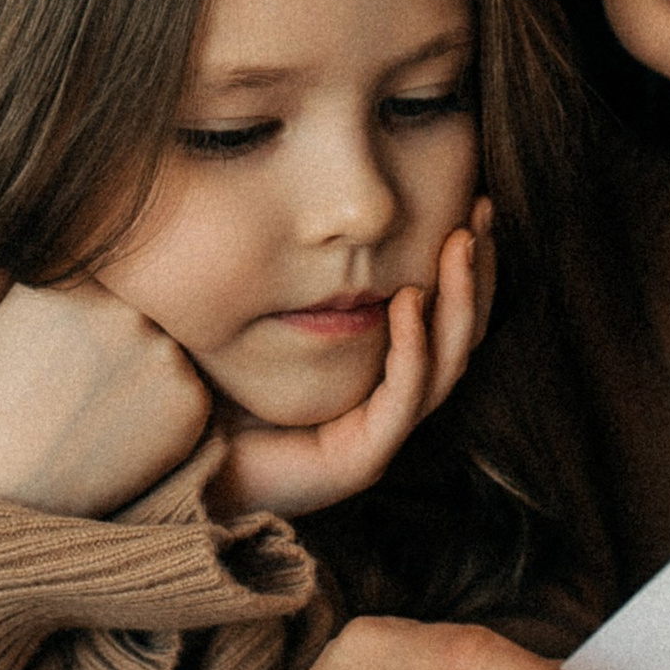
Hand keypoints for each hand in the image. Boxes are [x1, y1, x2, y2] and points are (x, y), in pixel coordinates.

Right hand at [0, 271, 212, 513]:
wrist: (8, 497)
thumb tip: (15, 215)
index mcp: (70, 279)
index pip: (109, 255)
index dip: (92, 287)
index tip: (74, 322)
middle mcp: (123, 308)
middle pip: (148, 290)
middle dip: (127, 315)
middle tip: (90, 363)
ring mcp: (161, 354)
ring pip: (173, 333)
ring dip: (149, 354)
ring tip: (101, 396)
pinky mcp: (189, 402)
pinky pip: (192, 381)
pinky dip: (168, 400)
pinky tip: (121, 424)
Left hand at [201, 205, 495, 520]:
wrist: (185, 463)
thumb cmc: (217, 389)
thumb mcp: (268, 318)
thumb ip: (300, 277)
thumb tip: (308, 208)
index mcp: (377, 377)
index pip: (442, 319)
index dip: (464, 266)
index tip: (473, 206)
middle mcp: (389, 408)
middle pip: (458, 338)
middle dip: (476, 273)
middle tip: (483, 212)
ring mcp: (379, 437)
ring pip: (445, 366)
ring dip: (458, 301)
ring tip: (459, 243)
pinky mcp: (360, 459)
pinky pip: (402, 398)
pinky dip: (412, 347)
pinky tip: (409, 301)